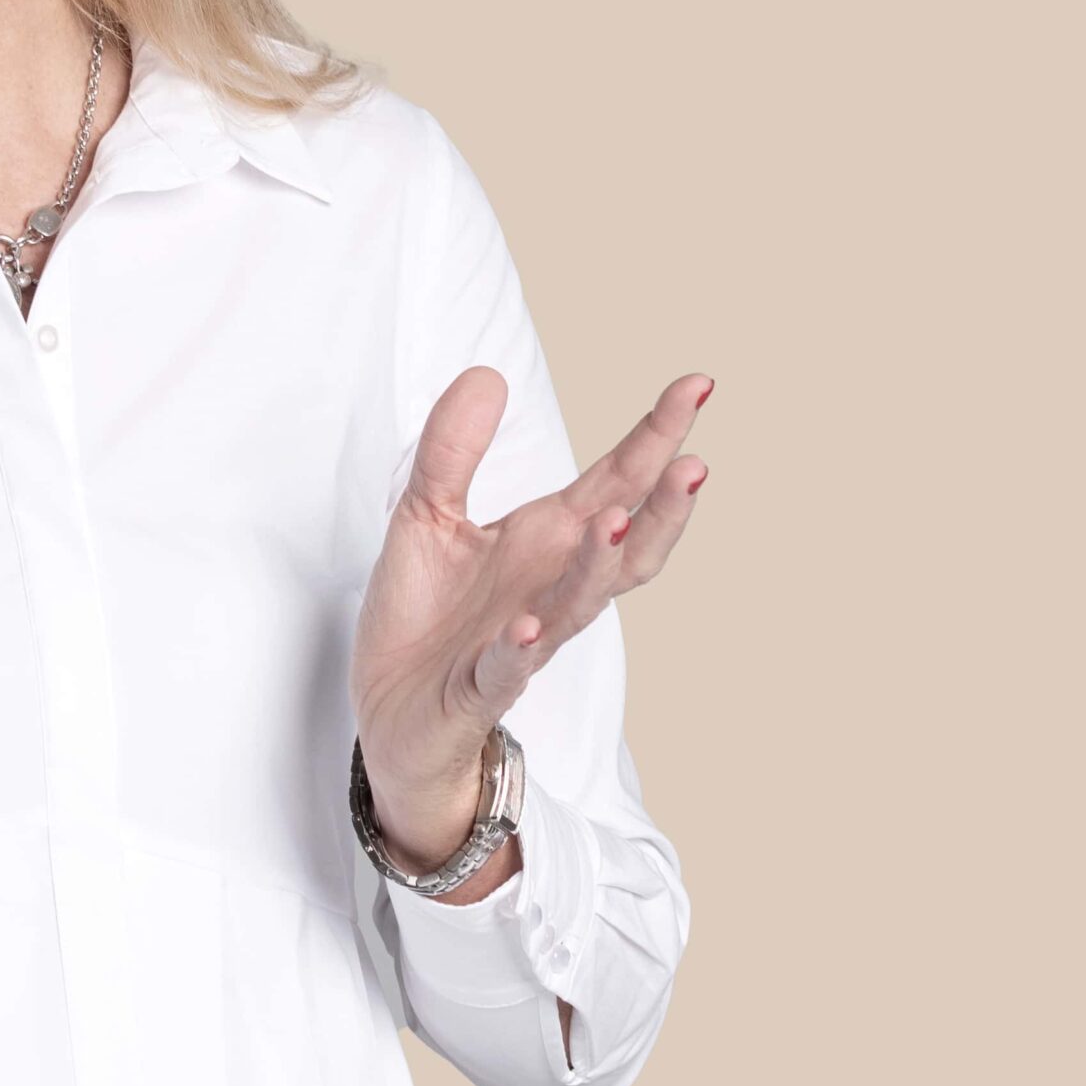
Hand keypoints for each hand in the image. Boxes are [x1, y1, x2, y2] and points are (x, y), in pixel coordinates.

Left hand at [350, 368, 712, 864]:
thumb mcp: (426, 514)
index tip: (698, 385)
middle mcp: (548, 589)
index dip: (656, 437)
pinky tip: (530, 627)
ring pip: (576, 606)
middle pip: (624, 548)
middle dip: (661, 510)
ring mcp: (521, 642)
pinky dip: (519, 649)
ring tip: (614, 522)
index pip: (616, 482)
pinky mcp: (476, 688)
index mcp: (545, 542)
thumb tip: (488, 374)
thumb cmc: (424, 614)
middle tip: (695, 462)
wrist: (388, 712)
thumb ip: (453, 449)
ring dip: (597, 568)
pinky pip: (505, 671)